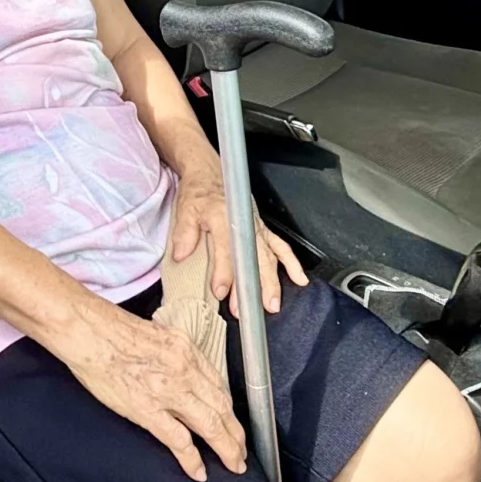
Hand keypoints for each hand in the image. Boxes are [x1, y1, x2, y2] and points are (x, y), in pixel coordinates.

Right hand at [54, 298, 246, 481]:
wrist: (88, 331)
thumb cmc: (112, 329)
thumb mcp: (157, 334)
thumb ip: (175, 354)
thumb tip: (182, 371)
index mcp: (186, 350)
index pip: (219, 384)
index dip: (229, 408)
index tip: (232, 421)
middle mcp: (184, 369)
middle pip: (222, 407)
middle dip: (236, 433)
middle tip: (242, 451)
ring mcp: (168, 391)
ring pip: (210, 425)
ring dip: (226, 448)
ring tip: (233, 464)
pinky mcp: (148, 410)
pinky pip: (179, 441)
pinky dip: (193, 459)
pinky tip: (199, 471)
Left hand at [169, 168, 307, 314]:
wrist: (209, 172)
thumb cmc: (198, 192)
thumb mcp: (185, 209)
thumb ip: (184, 233)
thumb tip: (181, 255)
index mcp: (224, 217)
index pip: (226, 249)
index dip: (224, 272)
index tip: (220, 292)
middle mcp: (245, 224)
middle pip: (253, 259)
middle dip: (255, 286)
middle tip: (252, 309)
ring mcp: (257, 227)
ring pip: (269, 257)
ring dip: (272, 281)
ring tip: (272, 304)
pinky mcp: (262, 229)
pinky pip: (281, 247)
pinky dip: (291, 263)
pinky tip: (299, 279)